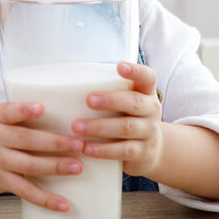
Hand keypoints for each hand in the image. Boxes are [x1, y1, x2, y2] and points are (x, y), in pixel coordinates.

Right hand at [0, 101, 83, 211]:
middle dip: (55, 142)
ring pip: (29, 166)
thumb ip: (19, 117)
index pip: (9, 112)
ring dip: (55, 167)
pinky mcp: (1, 182)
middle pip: (27, 140)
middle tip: (79, 143)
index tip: (42, 108)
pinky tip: (64, 203)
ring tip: (77, 167)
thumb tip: (63, 117)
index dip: (25, 110)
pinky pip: (26, 191)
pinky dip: (46, 199)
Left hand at [72, 61, 163, 177]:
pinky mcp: (142, 152)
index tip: (119, 66)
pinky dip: (104, 150)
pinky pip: (123, 151)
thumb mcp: (127, 101)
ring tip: (77, 127)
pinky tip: (86, 148)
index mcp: (146, 92)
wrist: (151, 149)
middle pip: (134, 102)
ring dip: (100, 127)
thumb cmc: (128, 117)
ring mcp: (149, 132)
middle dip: (110, 100)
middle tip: (88, 100)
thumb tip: (67, 80)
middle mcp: (151, 110)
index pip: (147, 77)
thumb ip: (109, 90)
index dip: (135, 71)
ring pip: (126, 127)